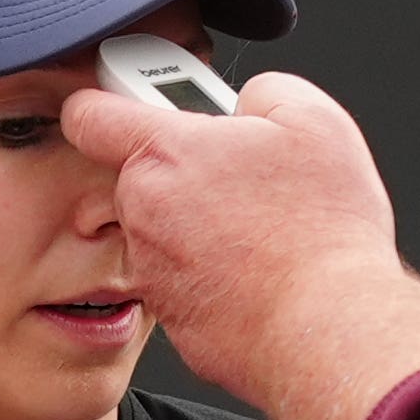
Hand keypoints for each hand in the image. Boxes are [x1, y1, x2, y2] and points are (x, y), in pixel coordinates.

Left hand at [62, 75, 419, 419]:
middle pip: (143, 176)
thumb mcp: (314, 118)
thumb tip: (247, 104)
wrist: (330, 329)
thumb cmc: (323, 230)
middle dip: (186, 171)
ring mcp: (154, 272)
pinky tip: (261, 276)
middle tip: (245, 179)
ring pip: (166, 233)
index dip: (105, 101)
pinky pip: (185, 283)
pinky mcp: (173, 320)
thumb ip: (261, 90)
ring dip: (201, 227)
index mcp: (165, 153)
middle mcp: (145, 213)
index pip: (90, 114)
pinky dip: (213, 277)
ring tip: (263, 234)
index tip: (126, 102)